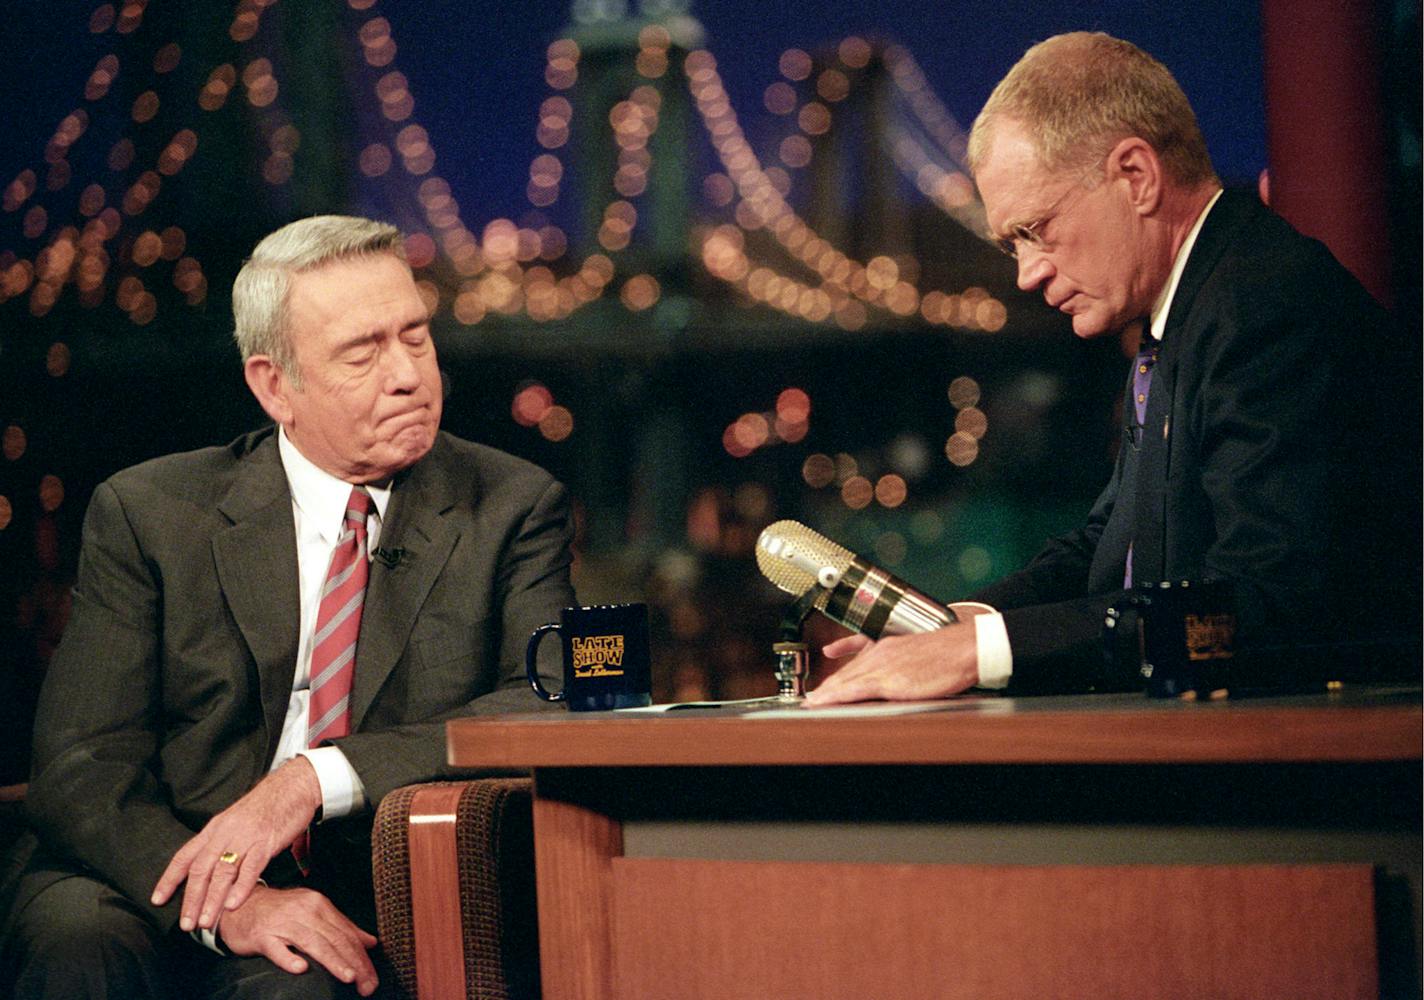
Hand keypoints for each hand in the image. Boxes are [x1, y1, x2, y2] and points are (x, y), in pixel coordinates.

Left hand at [152, 756, 321, 930]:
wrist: (293, 784)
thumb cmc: (269, 804)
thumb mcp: (240, 821)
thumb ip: (232, 845)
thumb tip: (229, 870)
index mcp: (215, 828)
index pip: (185, 856)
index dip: (170, 878)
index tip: (157, 899)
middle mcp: (225, 833)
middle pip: (201, 869)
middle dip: (191, 899)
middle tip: (186, 924)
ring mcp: (246, 837)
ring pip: (222, 872)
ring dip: (212, 899)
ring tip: (206, 922)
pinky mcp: (267, 840)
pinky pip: (251, 867)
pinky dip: (241, 887)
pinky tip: (233, 905)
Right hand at [218, 884, 378, 996]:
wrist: (241, 903)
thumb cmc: (280, 911)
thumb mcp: (313, 913)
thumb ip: (342, 927)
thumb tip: (371, 942)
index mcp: (319, 906)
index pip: (347, 933)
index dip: (362, 957)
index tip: (372, 977)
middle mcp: (304, 912)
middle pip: (335, 939)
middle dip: (354, 964)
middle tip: (367, 985)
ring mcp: (283, 923)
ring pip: (313, 943)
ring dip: (333, 960)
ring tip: (348, 976)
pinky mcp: (262, 935)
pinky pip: (277, 948)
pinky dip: (289, 958)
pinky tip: (301, 969)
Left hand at [807, 621, 980, 704]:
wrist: (964, 648)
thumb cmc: (947, 653)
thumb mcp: (914, 650)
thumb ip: (897, 659)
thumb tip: (892, 672)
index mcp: (885, 648)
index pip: (853, 666)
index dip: (835, 681)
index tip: (821, 691)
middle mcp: (879, 655)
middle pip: (845, 674)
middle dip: (826, 689)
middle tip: (809, 701)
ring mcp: (883, 667)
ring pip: (846, 682)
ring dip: (826, 694)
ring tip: (811, 705)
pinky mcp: (891, 681)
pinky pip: (856, 689)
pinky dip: (838, 696)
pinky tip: (826, 702)